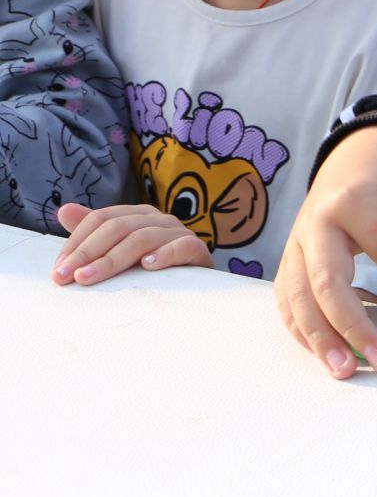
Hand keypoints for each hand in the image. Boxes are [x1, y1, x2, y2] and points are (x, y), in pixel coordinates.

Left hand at [51, 202, 212, 284]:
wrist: (193, 286)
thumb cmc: (151, 269)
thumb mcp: (120, 250)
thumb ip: (94, 232)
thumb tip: (63, 210)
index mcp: (139, 214)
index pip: (102, 218)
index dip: (77, 242)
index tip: (58, 270)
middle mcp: (159, 219)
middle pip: (119, 227)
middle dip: (88, 252)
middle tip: (67, 277)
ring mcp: (180, 233)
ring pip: (143, 238)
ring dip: (112, 259)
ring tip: (90, 277)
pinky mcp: (198, 250)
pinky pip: (182, 246)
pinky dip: (164, 255)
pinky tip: (147, 267)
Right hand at [272, 126, 376, 380]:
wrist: (357, 149)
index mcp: (357, 200)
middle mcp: (317, 222)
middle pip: (328, 283)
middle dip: (354, 327)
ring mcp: (296, 242)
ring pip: (298, 299)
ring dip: (320, 339)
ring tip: (347, 371)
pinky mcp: (289, 258)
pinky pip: (287, 301)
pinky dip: (303, 330)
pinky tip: (327, 353)